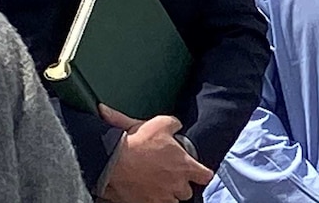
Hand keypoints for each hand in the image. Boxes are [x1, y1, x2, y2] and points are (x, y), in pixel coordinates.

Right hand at [98, 104, 213, 202]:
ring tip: (157, 184)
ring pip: (171, 201)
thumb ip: (174, 124)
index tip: (197, 171)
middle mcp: (176, 185)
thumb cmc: (139, 142)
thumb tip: (177, 125)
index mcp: (185, 166)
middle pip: (187, 192)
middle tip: (171, 176)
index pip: (205, 177)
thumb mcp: (160, 123)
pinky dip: (152, 199)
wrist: (113, 161)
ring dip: (167, 194)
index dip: (202, 174)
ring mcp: (161, 198)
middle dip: (181, 185)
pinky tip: (145, 190)